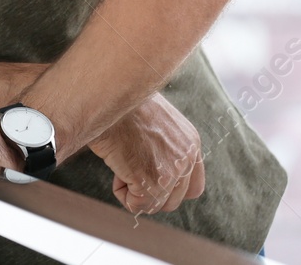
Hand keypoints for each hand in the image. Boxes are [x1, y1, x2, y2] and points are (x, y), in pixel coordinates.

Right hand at [86, 93, 205, 214]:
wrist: (108, 94)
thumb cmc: (123, 104)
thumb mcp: (156, 123)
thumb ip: (164, 146)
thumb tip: (151, 167)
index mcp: (190, 142)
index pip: (191, 187)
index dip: (167, 189)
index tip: (146, 176)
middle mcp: (186, 158)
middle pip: (172, 201)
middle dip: (148, 191)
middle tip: (128, 166)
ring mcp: (171, 171)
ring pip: (154, 205)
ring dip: (134, 191)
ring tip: (122, 164)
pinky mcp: (152, 181)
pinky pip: (137, 205)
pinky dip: (122, 193)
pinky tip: (116, 169)